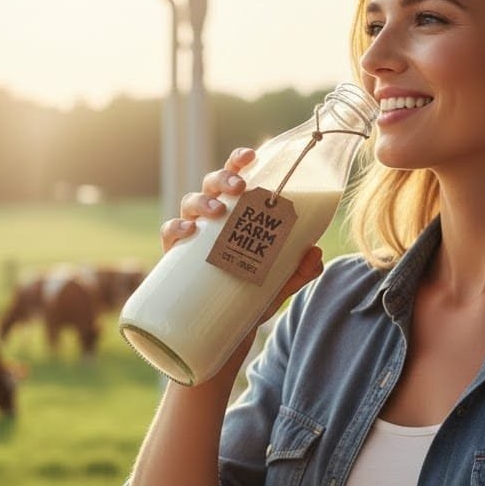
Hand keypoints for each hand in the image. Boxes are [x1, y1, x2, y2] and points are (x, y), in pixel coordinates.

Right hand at [161, 147, 323, 324]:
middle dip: (224, 178)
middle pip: (212, 183)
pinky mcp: (176, 254)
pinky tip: (188, 230)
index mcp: (237, 211)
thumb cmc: (253, 294)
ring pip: (190, 202)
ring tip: (217, 211)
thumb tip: (314, 253)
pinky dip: (176, 227)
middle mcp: (213, 216)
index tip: (252, 155)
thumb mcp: (281, 283)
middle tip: (240, 188)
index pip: (236, 175)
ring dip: (203, 201)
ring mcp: (193, 234)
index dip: (240, 160)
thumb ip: (300, 270)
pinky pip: (170, 232)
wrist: (228, 330)